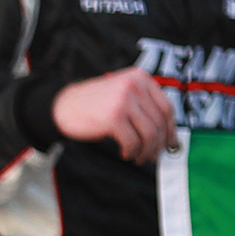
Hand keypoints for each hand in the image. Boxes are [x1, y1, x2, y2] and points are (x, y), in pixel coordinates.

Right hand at [51, 67, 177, 163]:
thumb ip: (143, 105)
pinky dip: (131, 152)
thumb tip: (165, 133)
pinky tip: (125, 153)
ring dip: (146, 151)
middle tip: (152, 156)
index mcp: (140, 78)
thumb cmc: (93, 104)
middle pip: (160, 122)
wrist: (64, 106)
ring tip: (138, 157)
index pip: (166, 107)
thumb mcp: (122, 94)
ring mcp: (124, 100)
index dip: (170, 129)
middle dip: (158, 145)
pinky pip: (133, 141)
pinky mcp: (114, 116)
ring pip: (149, 134)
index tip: (170, 143)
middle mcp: (135, 85)